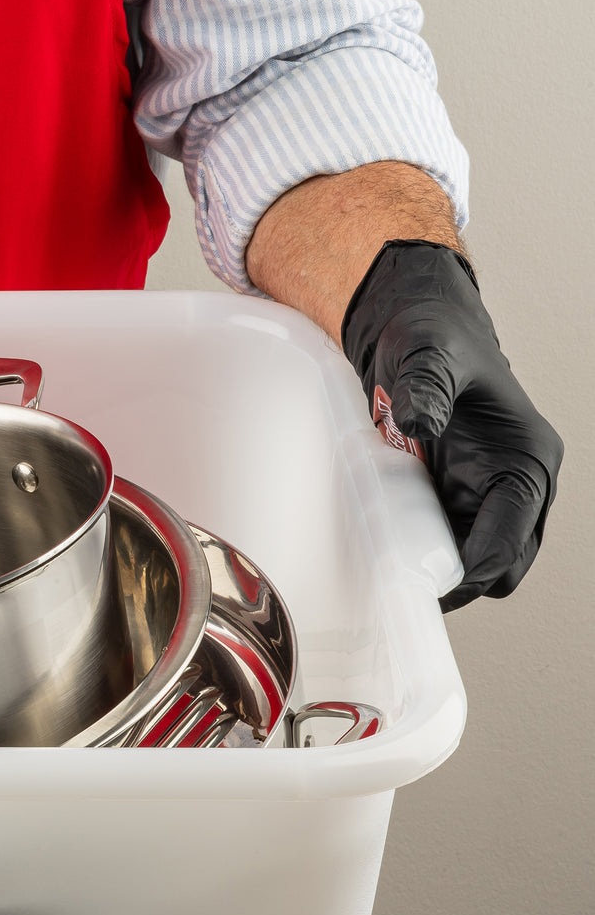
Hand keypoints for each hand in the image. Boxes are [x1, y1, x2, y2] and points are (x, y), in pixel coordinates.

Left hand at [341, 240, 562, 611]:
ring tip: (391, 569)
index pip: (511, 538)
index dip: (473, 571)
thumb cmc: (431, 336)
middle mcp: (517, 482)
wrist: (413, 327)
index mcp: (526, 457)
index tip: (427, 586)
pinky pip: (448, 546)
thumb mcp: (425, 352)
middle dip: (460, 582)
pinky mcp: (457, 498)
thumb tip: (420, 422)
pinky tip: (388, 549)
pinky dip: (424, 556)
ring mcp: (488, 494)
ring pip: (477, 563)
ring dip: (441, 572)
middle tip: (403, 586)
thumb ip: (425, 386)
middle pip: (504, 564)